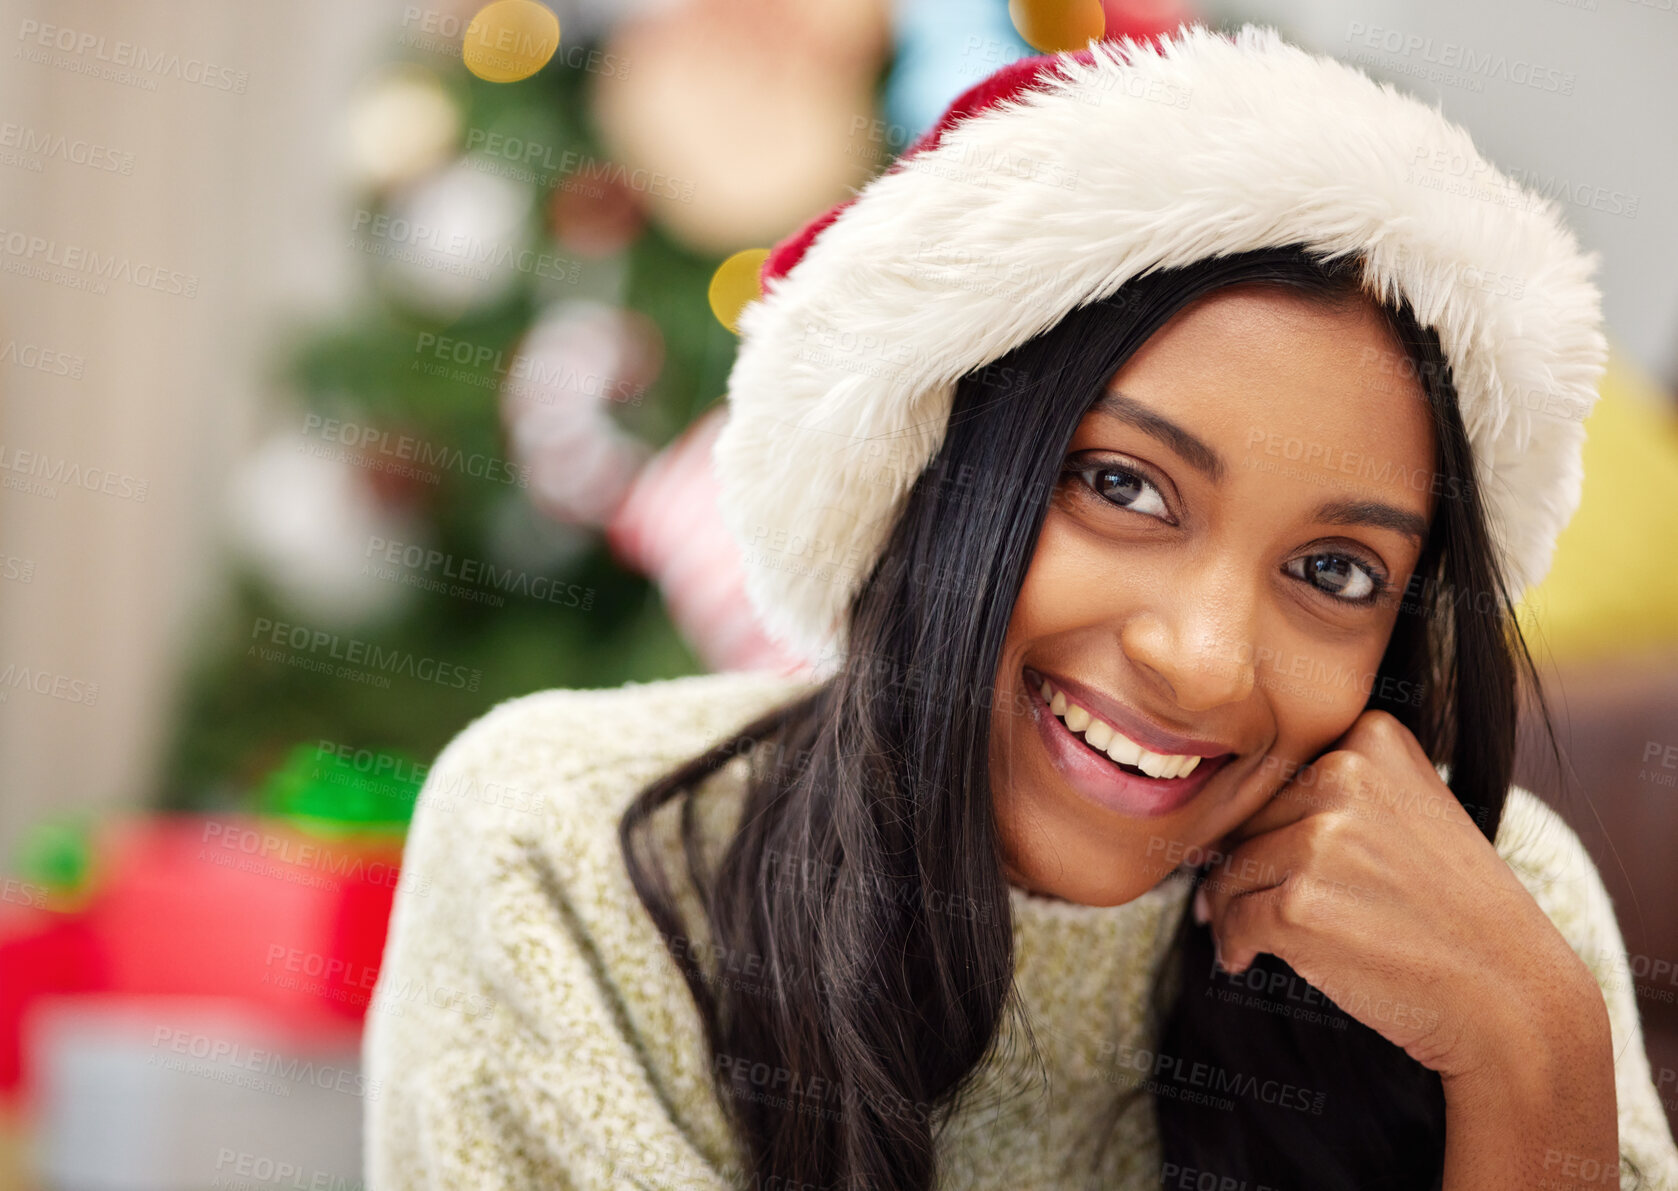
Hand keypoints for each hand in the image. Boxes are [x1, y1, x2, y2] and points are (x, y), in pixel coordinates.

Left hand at [1193, 709, 1601, 1081]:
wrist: (1511, 993)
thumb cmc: (1453, 908)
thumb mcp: (1408, 811)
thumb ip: (1328, 794)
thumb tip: (1212, 826)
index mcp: (1372, 737)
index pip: (1277, 773)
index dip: (1267, 824)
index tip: (1281, 860)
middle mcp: (1345, 774)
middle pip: (1247, 819)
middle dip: (1246, 868)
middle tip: (1267, 905)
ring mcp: (1322, 838)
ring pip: (1229, 870)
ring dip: (1230, 910)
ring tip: (1258, 936)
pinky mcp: (1300, 903)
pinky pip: (1232, 920)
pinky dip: (1232, 945)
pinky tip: (1248, 960)